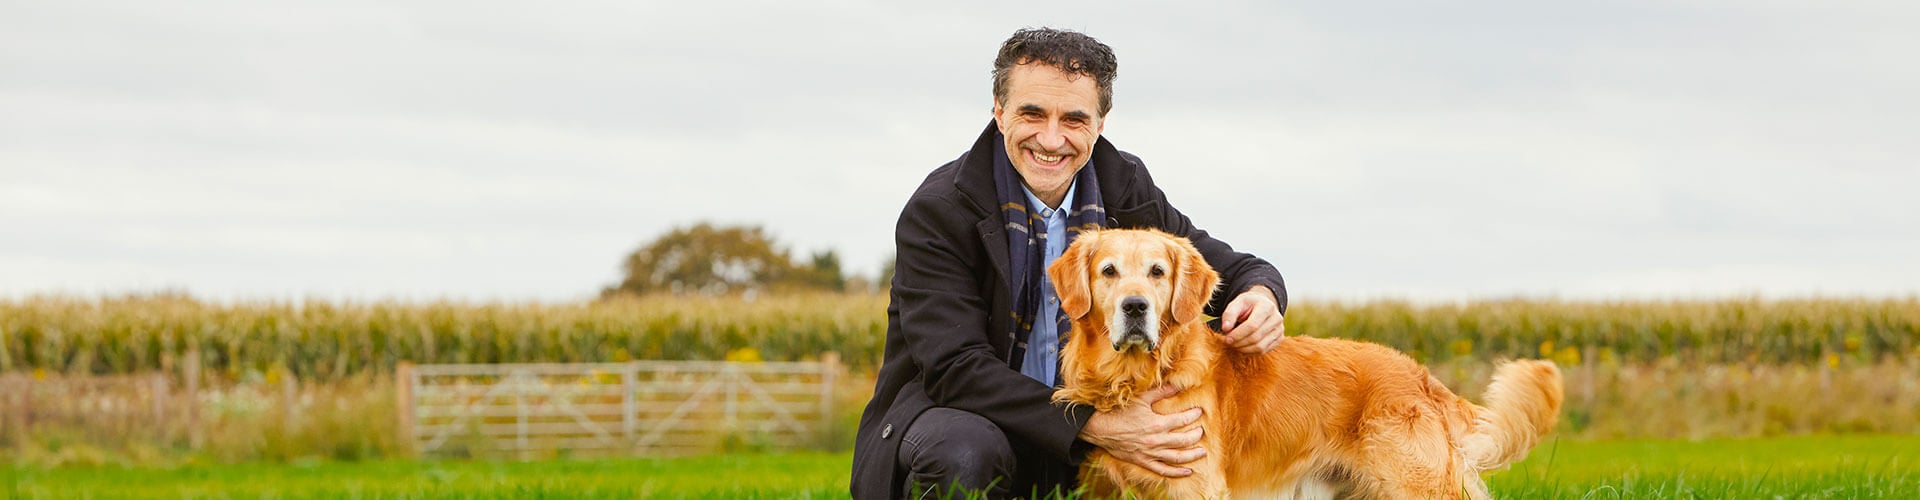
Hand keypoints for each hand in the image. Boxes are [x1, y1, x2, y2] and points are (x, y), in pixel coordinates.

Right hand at [1078, 385, 1206, 476]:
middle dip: (1196, 435)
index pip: (1183, 420)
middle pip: (1184, 440)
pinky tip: (1188, 471)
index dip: (1193, 415)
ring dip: (1192, 455)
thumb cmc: (1120, 412)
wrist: (1101, 428)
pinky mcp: (1143, 461)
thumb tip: (1177, 384)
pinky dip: (1177, 472)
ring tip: (1203, 452)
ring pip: (1177, 457)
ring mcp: (1150, 453)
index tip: (1199, 411)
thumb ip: (1161, 392)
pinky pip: (1163, 470)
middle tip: (1202, 431)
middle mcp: (1156, 440)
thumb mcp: (1141, 398)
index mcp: (1157, 423)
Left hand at [1221, 285, 1284, 352]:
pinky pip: (1264, 351)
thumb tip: (1225, 328)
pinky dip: (1250, 352)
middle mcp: (1276, 318)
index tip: (1226, 339)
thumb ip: (1229, 314)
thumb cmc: (1248, 305)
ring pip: (1260, 347)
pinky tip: (1242, 347)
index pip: (1252, 325)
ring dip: (1243, 349)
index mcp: (1267, 306)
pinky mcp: (1280, 339)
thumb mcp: (1237, 303)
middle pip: (1256, 337)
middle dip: (1239, 343)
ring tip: (1234, 345)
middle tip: (1228, 342)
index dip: (1238, 334)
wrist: (1262, 305)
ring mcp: (1280, 329)